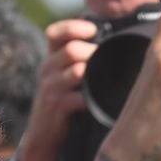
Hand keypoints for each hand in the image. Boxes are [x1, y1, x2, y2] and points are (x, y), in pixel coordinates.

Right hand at [15, 18, 97, 160]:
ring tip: (105, 80)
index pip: (55, 32)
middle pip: (72, 50)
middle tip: (108, 63)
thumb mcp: (63, 74)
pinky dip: (95, 98)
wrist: (43, 132)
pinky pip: (81, 96)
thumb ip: (80, 56)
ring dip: (95, 74)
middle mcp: (47, 69)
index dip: (74, 27)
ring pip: (78, 70)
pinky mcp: (57, 105)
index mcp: (51, 57)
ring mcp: (51, 87)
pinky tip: (102, 100)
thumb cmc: (63, 99)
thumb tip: (117, 39)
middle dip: (94, 54)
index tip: (93, 32)